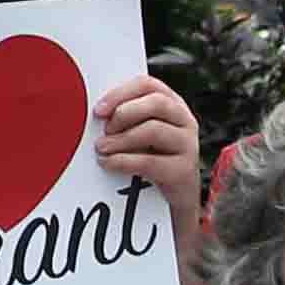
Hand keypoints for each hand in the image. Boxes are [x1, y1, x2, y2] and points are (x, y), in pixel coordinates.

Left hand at [93, 71, 201, 222]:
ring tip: (101, 148)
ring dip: (121, 139)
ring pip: (153, 130)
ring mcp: (188, 145)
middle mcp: (184, 120)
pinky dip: (123, 161)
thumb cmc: (152, 159)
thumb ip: (126, 119)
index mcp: (172, 104)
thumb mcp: (140, 134)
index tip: (99, 109)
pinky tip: (108, 163)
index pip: (147, 85)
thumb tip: (96, 114)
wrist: (174, 200)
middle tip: (104, 130)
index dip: (121, 93)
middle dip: (124, 113)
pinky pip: (150, 162)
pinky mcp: (183, 171)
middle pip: (156, 103)